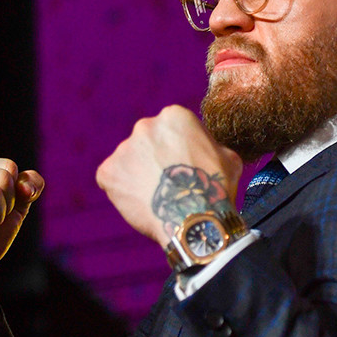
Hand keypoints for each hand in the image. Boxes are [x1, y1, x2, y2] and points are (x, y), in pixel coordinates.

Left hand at [96, 105, 242, 247]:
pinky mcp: (107, 172)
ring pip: (130, 160)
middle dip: (156, 158)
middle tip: (169, 182)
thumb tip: (207, 149)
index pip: (173, 129)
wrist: (192, 220)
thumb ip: (211, 146)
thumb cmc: (214, 188)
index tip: (186, 166)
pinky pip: (113, 179)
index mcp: (174, 116)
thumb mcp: (228, 157)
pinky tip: (142, 202)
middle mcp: (145, 125)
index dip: (181, 148)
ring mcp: (123, 149)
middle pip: (148, 141)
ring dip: (139, 174)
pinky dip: (123, 190)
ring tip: (156, 197)